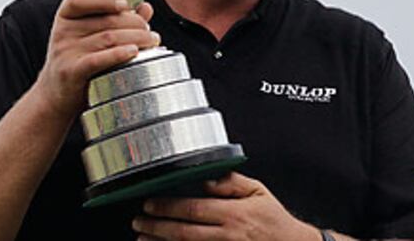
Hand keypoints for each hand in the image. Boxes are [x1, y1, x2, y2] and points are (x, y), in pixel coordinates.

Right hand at [34, 0, 158, 119]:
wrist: (56, 95)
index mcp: (66, 16)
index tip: (126, 4)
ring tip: (152, 41)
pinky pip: (97, 59)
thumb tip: (146, 7)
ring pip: (108, 38)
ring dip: (136, 38)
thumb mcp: (92, 36)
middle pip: (106, 21)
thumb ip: (117, 20)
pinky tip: (134, 52)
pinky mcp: (71, 72)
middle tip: (150, 32)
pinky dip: (118, 54)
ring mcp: (65, 52)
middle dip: (135, 23)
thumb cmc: (79, 60)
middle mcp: (63, 31)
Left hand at [132, 172, 321, 240]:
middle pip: (184, 232)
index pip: (193, 209)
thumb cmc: (275, 221)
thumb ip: (231, 183)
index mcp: (234, 214)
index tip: (150, 203)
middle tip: (138, 221)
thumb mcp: (258, 191)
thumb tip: (206, 178)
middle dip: (157, 226)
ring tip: (143, 238)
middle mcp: (227, 235)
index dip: (168, 207)